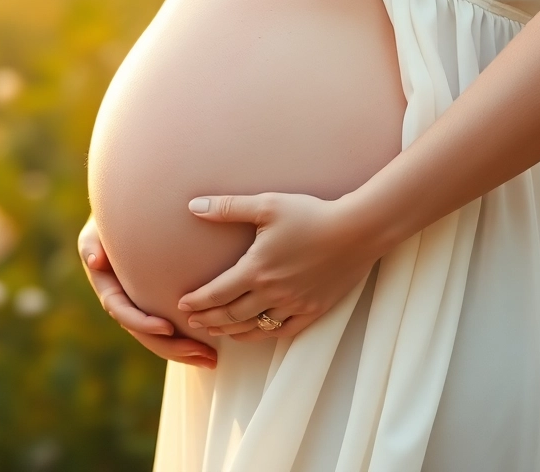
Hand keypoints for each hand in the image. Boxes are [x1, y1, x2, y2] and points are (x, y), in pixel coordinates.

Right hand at [77, 216, 216, 367]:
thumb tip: (95, 261)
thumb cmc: (111, 221)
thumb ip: (92, 242)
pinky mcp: (159, 305)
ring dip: (185, 351)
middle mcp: (125, 304)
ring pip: (162, 338)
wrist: (126, 219)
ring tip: (212, 359)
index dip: (142, 323)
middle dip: (173, 348)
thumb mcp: (96, 229)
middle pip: (146, 335)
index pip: (122, 312)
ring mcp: (143, 307)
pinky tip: (214, 342)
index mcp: (109, 289)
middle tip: (202, 354)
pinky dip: (191, 337)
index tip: (167, 328)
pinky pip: (174, 327)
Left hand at [176, 193, 379, 341]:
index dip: (197, 302)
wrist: (357, 231)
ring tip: (218, 330)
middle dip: (208, 319)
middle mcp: (271, 292)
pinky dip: (264, 334)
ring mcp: (294, 304)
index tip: (182, 305)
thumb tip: (193, 206)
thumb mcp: (267, 204)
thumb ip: (228, 207)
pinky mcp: (314, 310)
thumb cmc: (311, 214)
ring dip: (232, 330)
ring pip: (255, 327)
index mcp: (256, 269)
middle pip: (231, 314)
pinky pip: (283, 330)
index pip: (216, 294)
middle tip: (193, 322)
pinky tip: (256, 332)